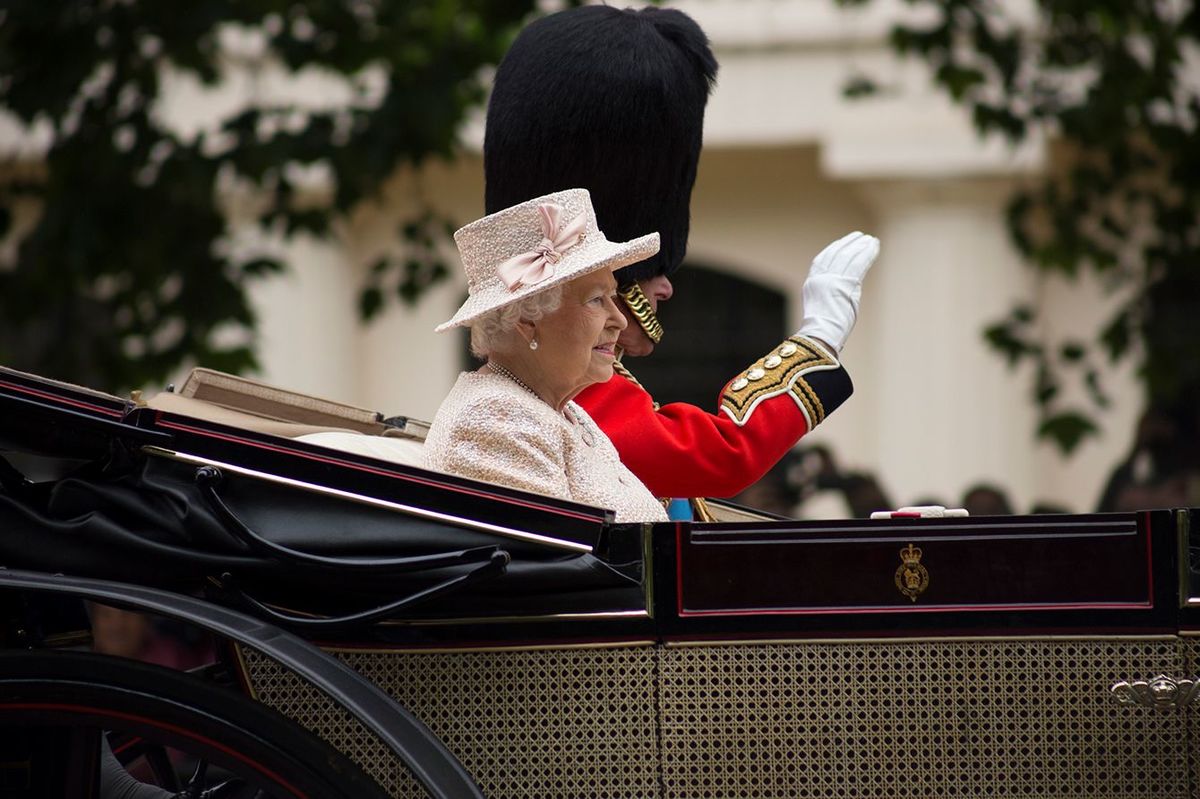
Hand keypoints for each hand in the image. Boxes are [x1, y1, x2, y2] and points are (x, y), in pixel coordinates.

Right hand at [796, 231, 879, 354]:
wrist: (820, 337)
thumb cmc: (823, 331)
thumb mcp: (825, 307)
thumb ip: (835, 293)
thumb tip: (852, 287)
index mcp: (811, 283)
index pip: (822, 260)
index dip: (834, 249)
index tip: (843, 243)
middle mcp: (820, 278)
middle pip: (836, 254)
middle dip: (849, 244)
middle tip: (860, 236)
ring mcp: (832, 279)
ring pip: (848, 256)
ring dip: (860, 246)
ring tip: (870, 240)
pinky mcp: (846, 283)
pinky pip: (860, 263)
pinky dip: (868, 253)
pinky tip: (875, 246)